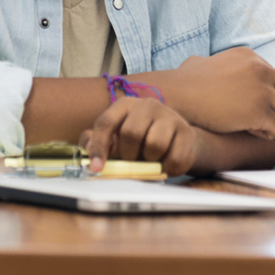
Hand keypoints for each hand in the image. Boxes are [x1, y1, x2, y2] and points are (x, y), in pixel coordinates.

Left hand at [80, 97, 197, 175]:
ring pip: (155, 144)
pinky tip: (165, 165)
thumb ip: (95, 142)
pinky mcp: (187, 132)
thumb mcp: (114, 138)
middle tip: (131, 161)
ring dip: (149, 161)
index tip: (96, 168)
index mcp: (125, 105)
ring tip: (149, 160)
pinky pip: (175, 157)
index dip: (99, 147)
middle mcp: (148, 105)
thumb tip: (87, 148)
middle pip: (131, 133)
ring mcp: (169, 116)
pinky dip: (168, 169)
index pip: (106, 123)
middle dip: (128, 155)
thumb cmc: (137, 140)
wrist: (173, 138)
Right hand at [160, 47, 274, 138]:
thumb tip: (201, 64)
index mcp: (249, 56)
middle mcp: (260, 70)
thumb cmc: (182, 82)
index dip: (265, 91)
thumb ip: (213, 63)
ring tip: (255, 125)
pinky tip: (249, 131)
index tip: (249, 101)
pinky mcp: (260, 112)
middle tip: (258, 113)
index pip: (274, 75)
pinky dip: (267, 133)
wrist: (178, 94)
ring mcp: (262, 91)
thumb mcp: (202, 61)